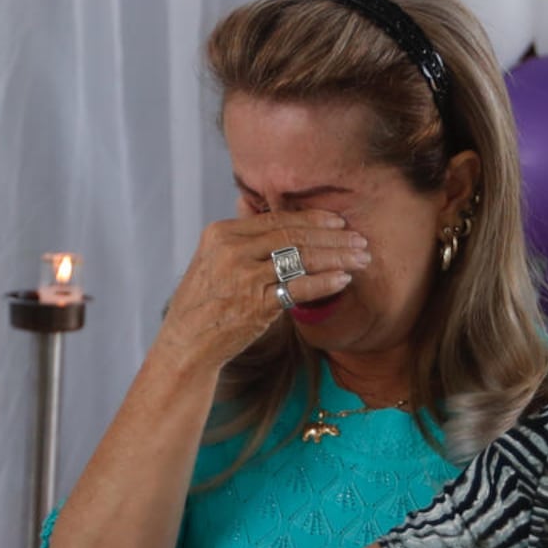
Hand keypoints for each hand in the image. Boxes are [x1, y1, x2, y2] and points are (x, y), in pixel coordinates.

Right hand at [153, 211, 368, 373]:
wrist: (186, 343)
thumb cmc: (204, 302)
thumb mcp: (211, 260)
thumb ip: (237, 235)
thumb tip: (251, 204)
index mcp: (221, 233)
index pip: (276, 219)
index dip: (312, 219)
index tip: (339, 222)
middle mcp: (231, 250)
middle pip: (292, 236)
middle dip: (332, 237)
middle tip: (360, 240)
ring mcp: (243, 277)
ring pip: (300, 258)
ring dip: (336, 257)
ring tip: (360, 259)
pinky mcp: (255, 304)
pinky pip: (299, 287)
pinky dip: (324, 282)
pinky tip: (344, 279)